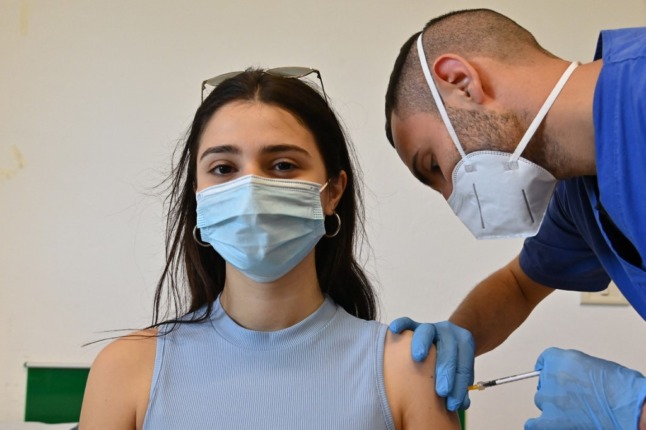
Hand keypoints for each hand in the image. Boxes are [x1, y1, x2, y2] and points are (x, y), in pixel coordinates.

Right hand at [389, 317, 474, 410]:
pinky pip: (407, 322)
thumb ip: (462, 385)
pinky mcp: (415, 325)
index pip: (464, 364)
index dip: (460, 385)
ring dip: (423, 344)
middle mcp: (448, 331)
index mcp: (464, 341)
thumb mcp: (461, 370)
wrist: (448, 337)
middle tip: (442, 392)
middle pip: (448, 349)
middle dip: (446, 372)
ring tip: (418, 358)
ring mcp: (431, 327)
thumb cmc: (453, 360)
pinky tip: (394, 330)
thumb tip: (461, 404)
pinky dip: (401, 325)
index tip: (454, 404)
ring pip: (427, 332)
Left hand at [525, 347, 645, 429]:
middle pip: (544, 383)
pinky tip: (548, 425)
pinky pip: (533, 424)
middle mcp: (552, 376)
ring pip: (542, 402)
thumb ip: (576, 369)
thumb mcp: (596, 367)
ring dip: (553, 407)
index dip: (550, 369)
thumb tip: (572, 377)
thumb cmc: (623, 391)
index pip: (545, 361)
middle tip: (574, 398)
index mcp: (563, 359)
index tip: (550, 373)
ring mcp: (550, 399)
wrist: (631, 410)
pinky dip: (539, 425)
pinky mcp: (550, 421)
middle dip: (556, 390)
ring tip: (574, 413)